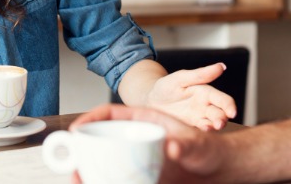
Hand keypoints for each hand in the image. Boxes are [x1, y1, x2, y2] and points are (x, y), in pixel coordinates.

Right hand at [71, 104, 224, 183]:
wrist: (217, 171)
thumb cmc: (208, 151)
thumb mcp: (198, 145)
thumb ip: (187, 145)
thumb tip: (172, 147)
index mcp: (144, 120)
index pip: (110, 114)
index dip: (90, 118)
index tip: (77, 129)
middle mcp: (136, 138)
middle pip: (101, 138)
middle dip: (82, 150)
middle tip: (73, 164)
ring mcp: (136, 157)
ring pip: (104, 161)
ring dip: (89, 170)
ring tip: (80, 180)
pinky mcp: (139, 176)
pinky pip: (116, 178)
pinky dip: (104, 182)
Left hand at [146, 63, 235, 130]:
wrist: (150, 101)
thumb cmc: (166, 87)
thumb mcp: (181, 78)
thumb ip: (200, 74)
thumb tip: (222, 66)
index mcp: (205, 92)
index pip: (222, 99)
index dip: (229, 105)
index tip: (232, 112)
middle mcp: (205, 105)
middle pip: (220, 113)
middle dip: (222, 118)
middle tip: (220, 123)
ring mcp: (198, 117)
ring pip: (212, 123)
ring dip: (215, 126)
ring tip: (212, 127)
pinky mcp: (190, 127)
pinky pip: (200, 130)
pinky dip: (204, 130)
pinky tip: (203, 129)